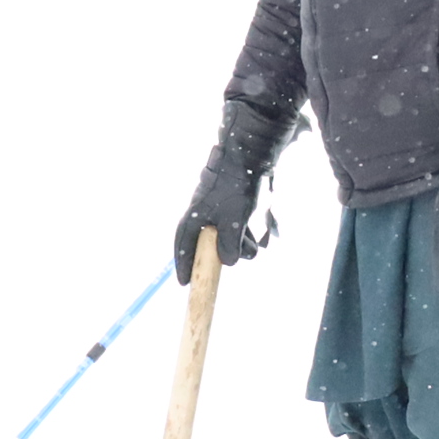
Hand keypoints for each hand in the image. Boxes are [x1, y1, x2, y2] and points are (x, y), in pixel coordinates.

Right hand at [176, 109, 280, 280]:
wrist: (251, 155)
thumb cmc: (237, 186)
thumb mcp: (234, 219)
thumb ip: (229, 244)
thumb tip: (227, 263)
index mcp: (195, 216)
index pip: (183, 245)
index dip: (183, 264)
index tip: (184, 283)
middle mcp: (204, 214)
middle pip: (207, 244)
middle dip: (221, 255)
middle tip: (229, 263)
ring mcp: (219, 209)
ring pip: (225, 238)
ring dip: (239, 246)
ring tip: (252, 247)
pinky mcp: (233, 205)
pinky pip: (236, 229)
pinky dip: (244, 236)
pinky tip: (256, 238)